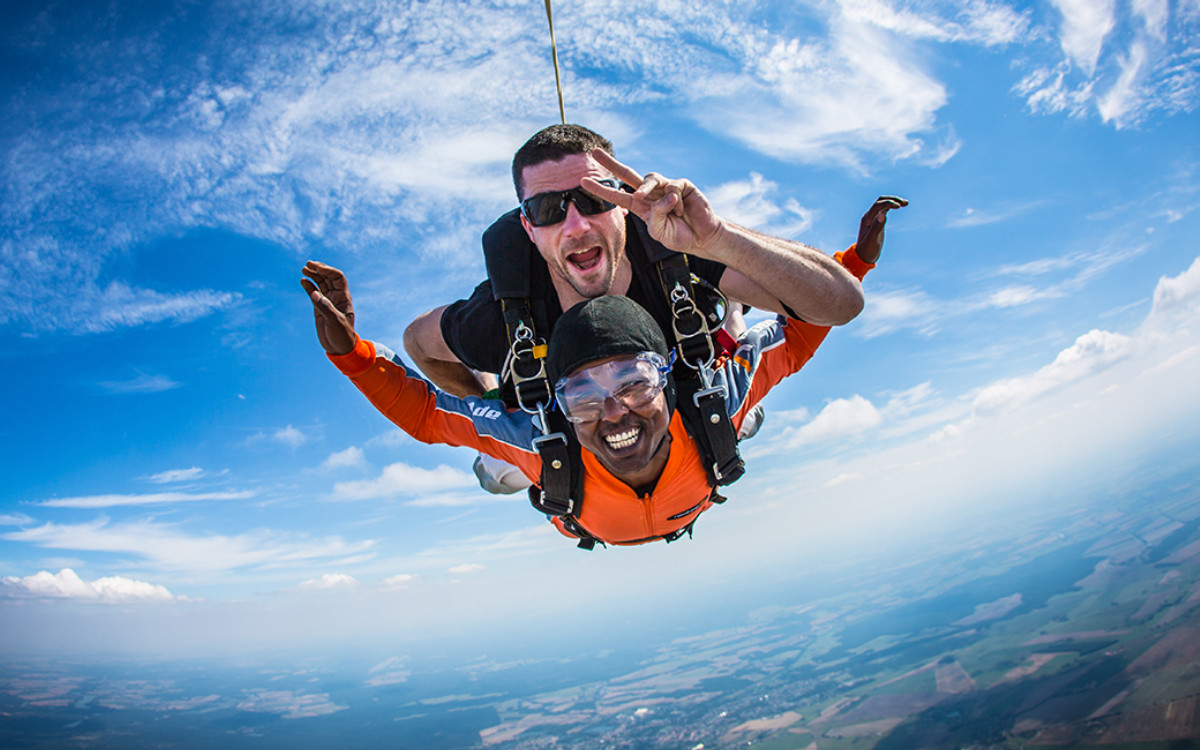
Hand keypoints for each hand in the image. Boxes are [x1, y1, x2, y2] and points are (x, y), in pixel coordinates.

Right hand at [300, 261, 357, 354]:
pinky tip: (303, 281)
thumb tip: (315, 293)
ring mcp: (327, 301)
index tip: (317, 268)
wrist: (339, 348)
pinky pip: (313, 293)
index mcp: (344, 298)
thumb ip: (325, 308)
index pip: (337, 278)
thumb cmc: (342, 336)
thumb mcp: (335, 322)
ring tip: (304, 269)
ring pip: (320, 283)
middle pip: (328, 277)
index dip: (328, 270)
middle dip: (319, 269)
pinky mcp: (319, 308)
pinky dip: (308, 286)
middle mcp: (336, 297)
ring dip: (313, 275)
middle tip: (308, 264)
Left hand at [581, 149, 722, 255]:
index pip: (618, 195)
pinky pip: (672, 187)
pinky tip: (682, 211)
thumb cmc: (680, 236)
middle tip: (594, 153)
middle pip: (628, 174)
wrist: (703, 237)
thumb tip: (661, 197)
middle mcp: (651, 194)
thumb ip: (655, 217)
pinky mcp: (682, 184)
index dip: (601, 189)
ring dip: (647, 190)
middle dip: (611, 163)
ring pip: (650, 178)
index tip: (583, 182)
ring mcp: (666, 187)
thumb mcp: (659, 233)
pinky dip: (675, 201)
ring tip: (650, 201)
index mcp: (642, 207)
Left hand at [856, 196, 907, 264]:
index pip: (877, 205)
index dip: (888, 203)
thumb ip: (876, 227)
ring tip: (905, 203)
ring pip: (883, 204)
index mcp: (866, 219)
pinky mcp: (878, 222)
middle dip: (892, 199)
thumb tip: (882, 214)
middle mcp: (869, 216)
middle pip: (880, 201)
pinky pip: (884, 210)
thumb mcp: (872, 240)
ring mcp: (873, 218)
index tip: (899, 206)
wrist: (863, 257)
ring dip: (893, 201)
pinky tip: (900, 207)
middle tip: (904, 203)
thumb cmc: (867, 250)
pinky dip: (892, 206)